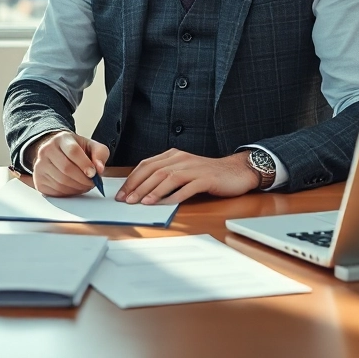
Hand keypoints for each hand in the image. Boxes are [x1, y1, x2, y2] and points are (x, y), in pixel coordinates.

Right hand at [27, 131, 109, 197]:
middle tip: (92, 183)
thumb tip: (99, 168)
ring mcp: (40, 166)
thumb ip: (100, 154)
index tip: (94, 173)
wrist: (55, 151)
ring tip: (85, 185)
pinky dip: (68, 193)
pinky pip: (55, 191)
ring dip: (77, 188)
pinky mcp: (38, 179)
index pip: (73, 151)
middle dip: (83, 179)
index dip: (85, 164)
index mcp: (62, 139)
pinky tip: (74, 188)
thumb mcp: (90, 146)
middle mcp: (47, 150)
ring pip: (61, 182)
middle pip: (66, 168)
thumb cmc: (74, 149)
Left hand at [116, 149, 259, 205]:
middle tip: (126, 200)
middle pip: (154, 171)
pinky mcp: (206, 179)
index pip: (147, 165)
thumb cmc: (208, 174)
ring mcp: (194, 168)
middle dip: (138, 187)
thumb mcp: (184, 170)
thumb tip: (143, 191)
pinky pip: (187, 188)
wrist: (236, 171)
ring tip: (141, 203)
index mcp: (174, 155)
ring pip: (168, 178)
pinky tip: (164, 204)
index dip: (132, 179)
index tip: (122, 193)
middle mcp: (182, 159)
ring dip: (152, 191)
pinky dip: (173, 196)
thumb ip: (166, 176)